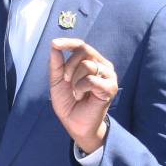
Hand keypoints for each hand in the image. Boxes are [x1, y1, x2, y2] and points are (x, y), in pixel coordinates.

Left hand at [49, 38, 117, 153]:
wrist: (74, 123)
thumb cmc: (68, 101)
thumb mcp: (57, 80)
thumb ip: (56, 64)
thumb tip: (54, 45)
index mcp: (91, 62)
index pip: (81, 45)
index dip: (68, 43)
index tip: (54, 44)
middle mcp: (102, 66)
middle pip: (83, 52)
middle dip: (68, 66)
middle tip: (66, 81)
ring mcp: (109, 76)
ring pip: (87, 65)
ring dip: (74, 80)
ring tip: (76, 92)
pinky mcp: (110, 87)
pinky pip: (91, 79)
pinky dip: (80, 88)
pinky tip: (81, 96)